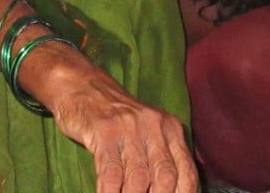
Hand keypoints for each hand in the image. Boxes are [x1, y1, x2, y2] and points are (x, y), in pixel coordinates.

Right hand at [27, 42, 197, 192]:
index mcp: (170, 128)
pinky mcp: (104, 132)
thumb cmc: (117, 118)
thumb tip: (172, 189)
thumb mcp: (148, 130)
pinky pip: (111, 174)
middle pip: (165, 178)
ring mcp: (129, 128)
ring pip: (138, 179)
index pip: (186, 172)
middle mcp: (154, 126)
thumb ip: (162, 158)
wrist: (83, 87)